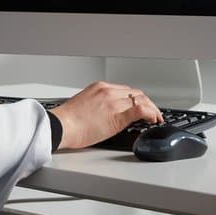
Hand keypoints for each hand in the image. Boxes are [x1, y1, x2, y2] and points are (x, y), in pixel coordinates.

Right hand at [48, 81, 162, 149]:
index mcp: (100, 88)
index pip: (126, 91)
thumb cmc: (67, 121)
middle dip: (147, 103)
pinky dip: (151, 113)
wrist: (59, 126)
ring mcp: (113, 101)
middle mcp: (108, 91)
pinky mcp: (117, 114)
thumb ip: (99, 105)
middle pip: (136, 94)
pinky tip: (154, 119)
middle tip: (153, 113)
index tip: (141, 106)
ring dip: (152, 109)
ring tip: (156, 118)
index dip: (137, 99)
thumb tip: (107, 114)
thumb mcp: (84, 105)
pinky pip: (140, 110)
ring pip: (141, 100)